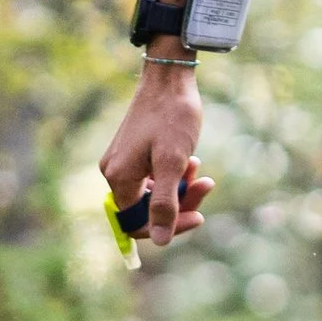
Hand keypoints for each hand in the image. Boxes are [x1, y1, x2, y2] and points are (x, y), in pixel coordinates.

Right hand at [98, 65, 215, 247]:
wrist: (169, 78)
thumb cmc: (172, 117)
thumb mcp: (172, 164)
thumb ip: (165, 204)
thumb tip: (160, 241)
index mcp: (119, 179)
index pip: (137, 224)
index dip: (168, 227)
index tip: (198, 216)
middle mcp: (115, 173)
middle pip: (148, 209)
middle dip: (181, 203)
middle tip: (206, 186)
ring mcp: (124, 162)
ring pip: (155, 193)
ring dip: (181, 187)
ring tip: (200, 169)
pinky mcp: (135, 153)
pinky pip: (155, 177)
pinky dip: (175, 174)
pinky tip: (193, 161)